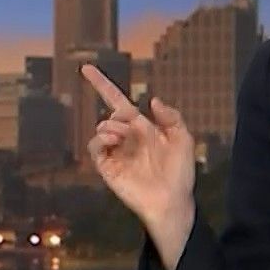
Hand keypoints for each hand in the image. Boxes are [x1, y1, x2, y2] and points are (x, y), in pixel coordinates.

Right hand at [80, 64, 197, 268]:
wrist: (171, 201)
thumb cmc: (180, 173)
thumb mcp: (183, 139)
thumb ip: (171, 116)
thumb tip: (153, 100)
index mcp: (142, 128)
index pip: (118, 102)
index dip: (102, 85)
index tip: (86, 68)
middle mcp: (126, 138)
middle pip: (110, 115)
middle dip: (118, 116)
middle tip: (130, 128)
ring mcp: (115, 152)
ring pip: (101, 128)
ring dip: (111, 127)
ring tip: (122, 136)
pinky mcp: (107, 167)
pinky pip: (95, 146)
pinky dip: (100, 139)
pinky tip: (113, 141)